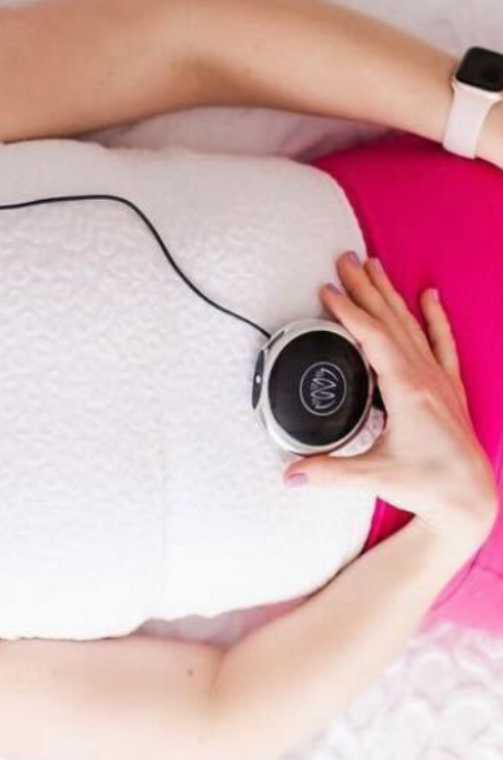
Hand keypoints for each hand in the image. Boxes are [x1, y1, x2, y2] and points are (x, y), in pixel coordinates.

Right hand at [282, 251, 498, 546]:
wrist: (471, 499)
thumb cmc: (430, 485)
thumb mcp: (372, 477)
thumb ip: (327, 471)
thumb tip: (290, 472)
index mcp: (407, 390)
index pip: (372, 337)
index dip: (347, 311)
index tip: (327, 291)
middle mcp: (425, 378)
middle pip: (390, 320)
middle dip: (365, 288)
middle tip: (345, 260)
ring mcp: (439, 380)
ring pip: (412, 324)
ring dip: (390, 295)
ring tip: (374, 267)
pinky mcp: (448, 389)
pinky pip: (441, 342)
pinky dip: (435, 317)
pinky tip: (429, 297)